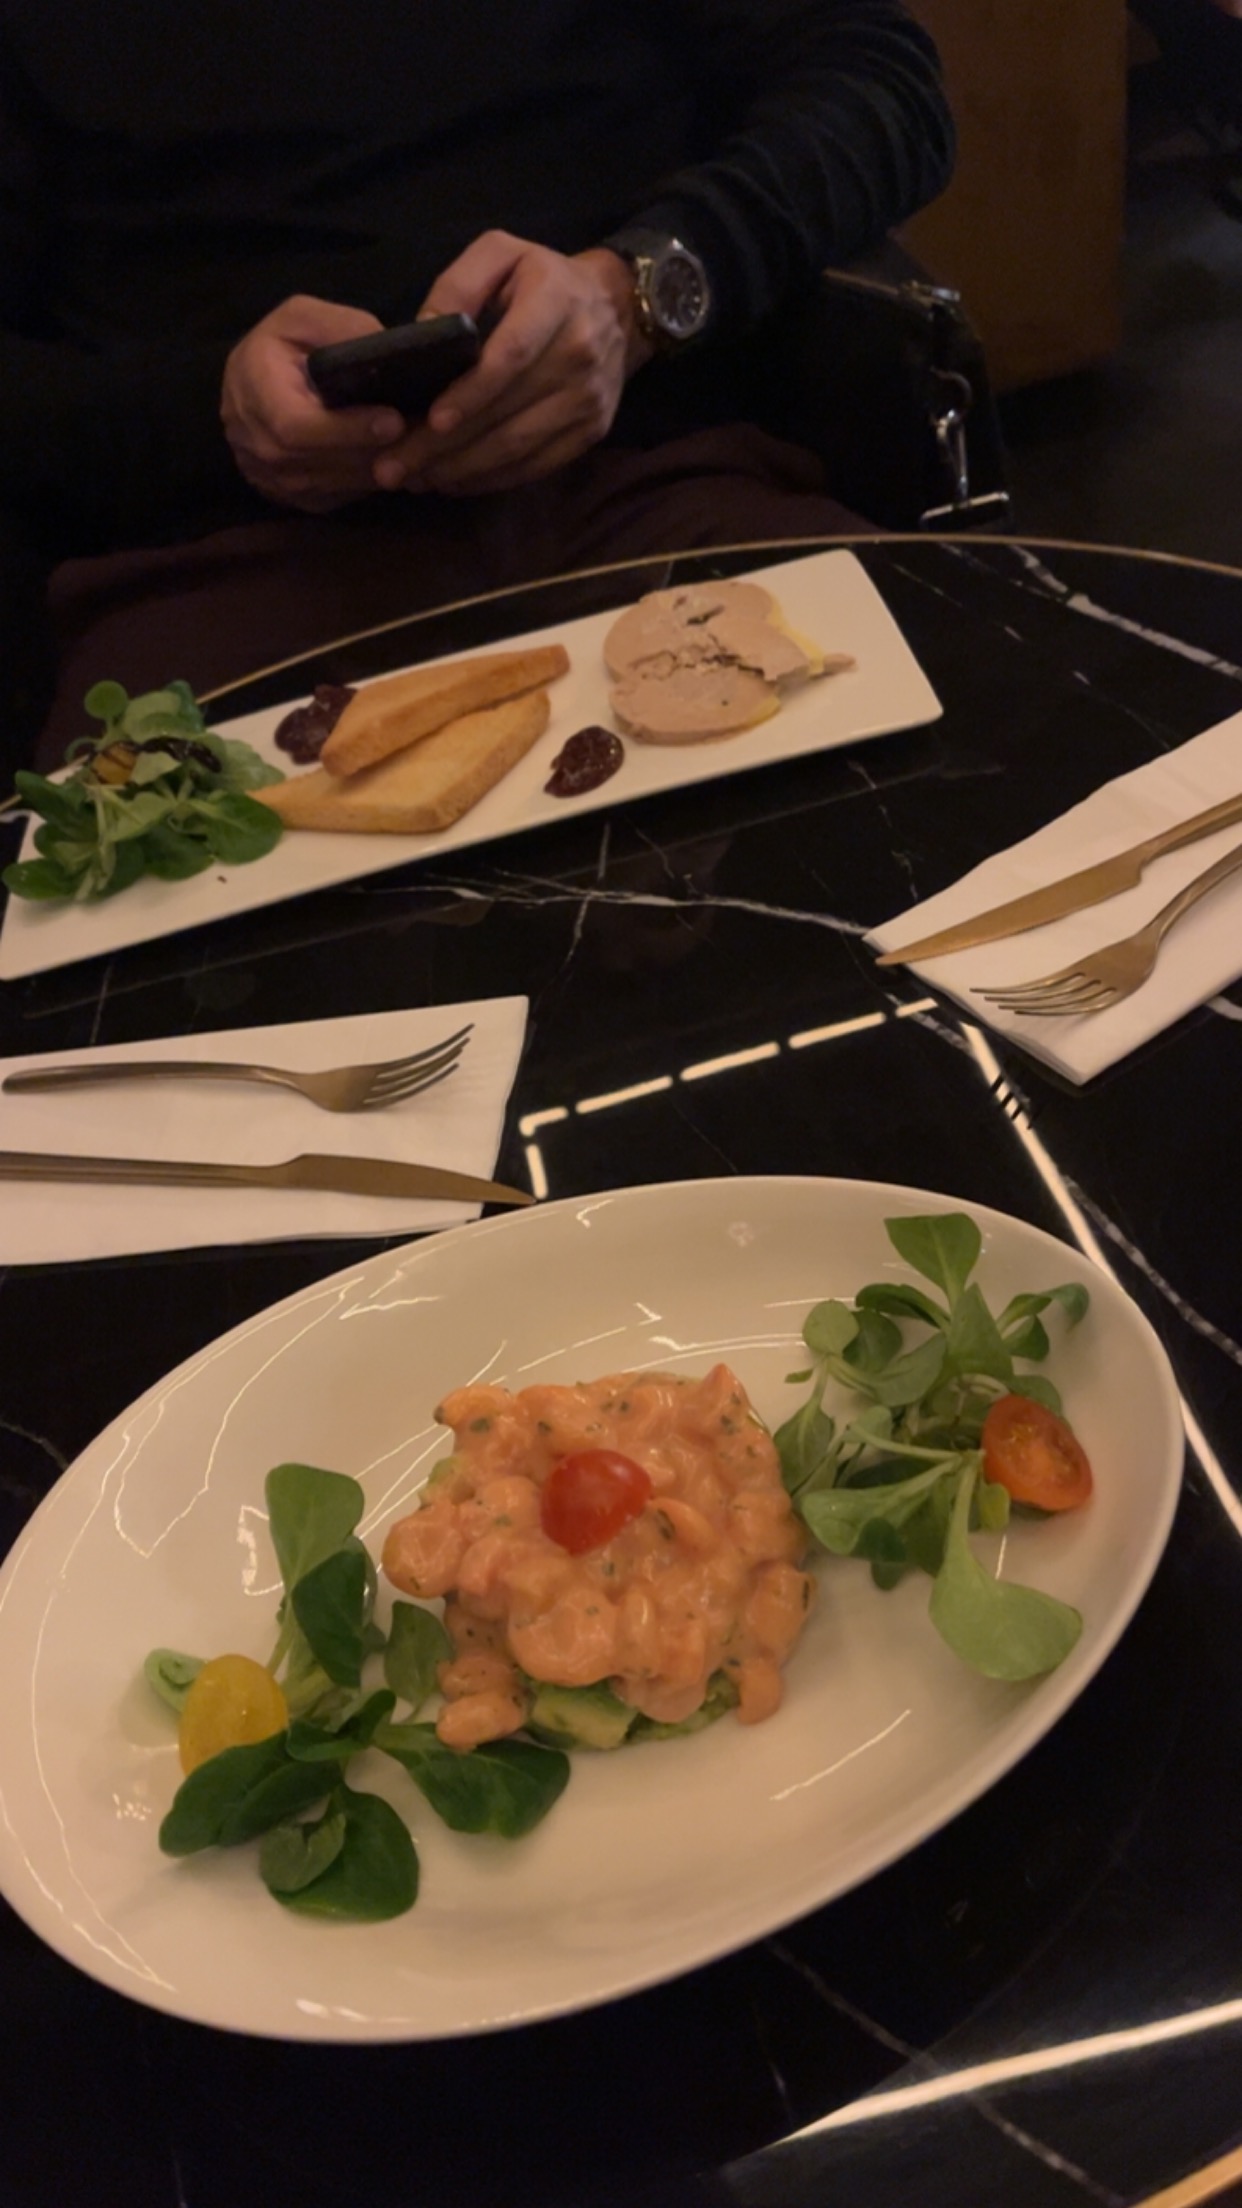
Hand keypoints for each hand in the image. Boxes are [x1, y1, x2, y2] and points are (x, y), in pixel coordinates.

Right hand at [222, 296, 406, 511]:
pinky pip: (334, 497)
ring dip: (376, 470)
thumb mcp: (300, 317)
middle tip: (420, 435)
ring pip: (332, 486)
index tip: (393, 421)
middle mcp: (253, 444)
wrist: (245, 387)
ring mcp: (269, 477)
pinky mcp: (288, 496)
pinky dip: (367, 483)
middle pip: (320, 463)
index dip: (347, 429)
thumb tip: (383, 348)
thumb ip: (338, 327)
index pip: (296, 426)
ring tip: (415, 448)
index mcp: (252, 391)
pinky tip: (393, 462)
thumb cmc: (276, 346)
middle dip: (373, 450)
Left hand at [373, 233, 651, 497]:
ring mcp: (590, 400)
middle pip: (507, 414)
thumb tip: (423, 332)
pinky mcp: (592, 431)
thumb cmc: (544, 276)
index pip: (512, 356)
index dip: (471, 393)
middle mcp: (581, 354)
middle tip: (395, 466)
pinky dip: (492, 479)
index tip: (433, 421)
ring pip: (519, 448)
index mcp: (555, 301)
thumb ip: (459, 284)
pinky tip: (453, 481)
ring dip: (463, 470)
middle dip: (446, 446)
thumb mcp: (501, 253)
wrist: (617, 307)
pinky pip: (536, 465)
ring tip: (415, 478)